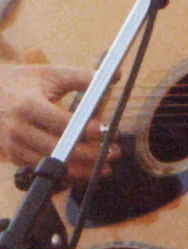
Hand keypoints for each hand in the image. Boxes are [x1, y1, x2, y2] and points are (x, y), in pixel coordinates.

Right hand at [0, 63, 119, 183]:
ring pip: (51, 165)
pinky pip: (42, 170)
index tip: (108, 131)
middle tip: (115, 152)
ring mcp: (13, 145)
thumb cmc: (23, 82)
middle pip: (59, 148)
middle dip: (91, 154)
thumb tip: (115, 76)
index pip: (62, 123)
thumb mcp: (50, 74)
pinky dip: (65, 174)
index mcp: (28, 105)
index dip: (88, 130)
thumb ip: (83, 77)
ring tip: (106, 167)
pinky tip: (86, 172)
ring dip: (81, 169)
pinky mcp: (13, 156)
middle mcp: (18, 129)